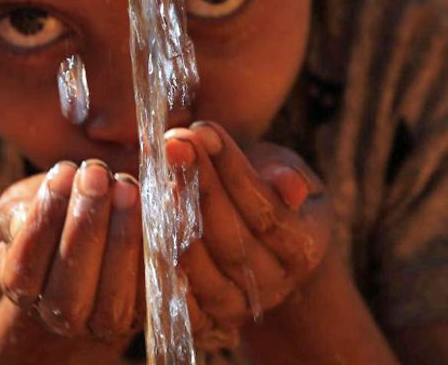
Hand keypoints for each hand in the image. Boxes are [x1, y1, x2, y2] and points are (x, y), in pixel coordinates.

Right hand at [0, 161, 143, 341]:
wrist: (95, 233)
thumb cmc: (55, 214)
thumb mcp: (23, 206)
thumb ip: (18, 211)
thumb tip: (27, 215)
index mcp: (24, 290)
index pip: (25, 269)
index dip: (43, 220)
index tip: (62, 172)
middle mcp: (63, 316)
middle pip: (68, 292)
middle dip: (85, 226)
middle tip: (97, 174)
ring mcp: (108, 321)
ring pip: (113, 298)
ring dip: (122, 238)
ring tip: (126, 186)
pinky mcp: (149, 310)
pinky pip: (156, 287)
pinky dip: (161, 248)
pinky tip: (162, 203)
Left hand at [164, 123, 330, 344]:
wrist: (253, 234)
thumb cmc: (267, 188)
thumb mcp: (284, 171)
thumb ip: (286, 174)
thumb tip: (288, 186)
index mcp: (304, 248)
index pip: (266, 211)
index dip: (233, 170)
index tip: (204, 130)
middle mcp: (274, 284)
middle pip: (232, 240)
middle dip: (200, 185)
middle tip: (174, 143)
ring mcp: (238, 305)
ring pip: (203, 269)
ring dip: (175, 219)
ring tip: (157, 174)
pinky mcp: (204, 317)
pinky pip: (179, 297)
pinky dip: (160, 261)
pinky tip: (144, 220)